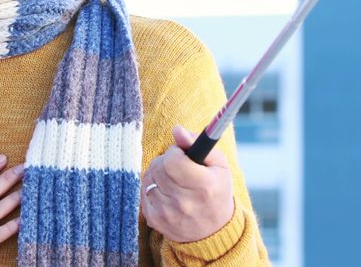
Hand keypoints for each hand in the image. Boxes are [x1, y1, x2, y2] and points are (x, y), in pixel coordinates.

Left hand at [141, 125, 234, 242]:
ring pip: (148, 179)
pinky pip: (143, 192)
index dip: (174, 153)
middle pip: (158, 168)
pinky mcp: (155, 220)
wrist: (213, 230)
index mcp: (204, 186)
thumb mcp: (218, 165)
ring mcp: (168, 213)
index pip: (172, 161)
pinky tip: (165, 193)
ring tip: (172, 181)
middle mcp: (185, 203)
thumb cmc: (216, 190)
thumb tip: (177, 130)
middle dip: (165, 162)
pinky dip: (152, 188)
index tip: (182, 156)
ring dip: (157, 175)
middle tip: (177, 168)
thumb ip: (197, 143)